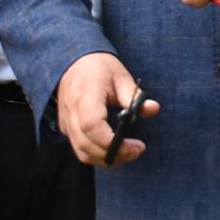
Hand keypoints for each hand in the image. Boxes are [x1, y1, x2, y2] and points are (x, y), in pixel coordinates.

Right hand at [56, 51, 160, 166]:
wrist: (73, 60)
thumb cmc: (98, 67)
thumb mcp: (120, 76)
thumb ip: (135, 96)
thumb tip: (153, 108)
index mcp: (85, 95)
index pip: (92, 126)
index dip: (112, 142)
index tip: (135, 145)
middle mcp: (71, 111)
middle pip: (86, 145)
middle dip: (113, 155)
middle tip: (136, 151)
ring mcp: (66, 121)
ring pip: (81, 152)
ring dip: (105, 158)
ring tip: (127, 152)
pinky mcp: (66, 127)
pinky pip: (79, 148)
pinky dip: (97, 154)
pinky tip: (114, 147)